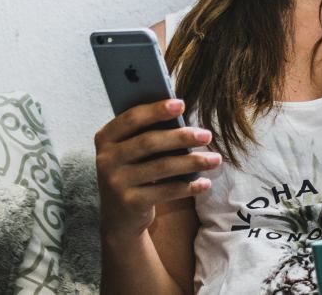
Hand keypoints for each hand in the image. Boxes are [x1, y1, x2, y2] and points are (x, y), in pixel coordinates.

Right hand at [93, 98, 220, 242]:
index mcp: (105, 138)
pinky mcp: (130, 202)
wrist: (119, 218)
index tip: (182, 103)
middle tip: (207, 135)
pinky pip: (166, 191)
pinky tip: (205, 183)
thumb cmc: (134, 173)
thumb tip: (182, 115)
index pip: (131, 118)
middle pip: (149, 142)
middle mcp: (106, 159)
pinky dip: (189, 187)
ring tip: (215, 159)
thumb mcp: (132, 152)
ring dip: (193, 162)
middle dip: (181, 137)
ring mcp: (116, 182)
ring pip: (161, 167)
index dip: (156, 110)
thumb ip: (147, 134)